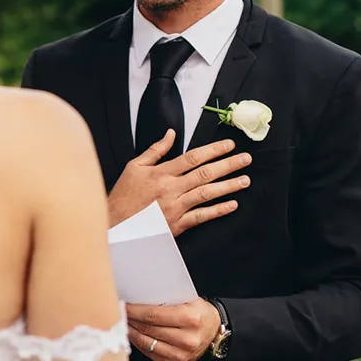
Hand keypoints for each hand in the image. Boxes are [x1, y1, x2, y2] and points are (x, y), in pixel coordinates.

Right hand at [107, 130, 252, 237]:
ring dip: (228, 186)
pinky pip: (201, 216)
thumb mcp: (134, 167)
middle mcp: (171, 188)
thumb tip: (170, 134)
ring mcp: (175, 207)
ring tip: (244, 180)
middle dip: (228, 165)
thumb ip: (155, 150)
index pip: (193, 157)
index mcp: (161, 173)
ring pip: (206, 193)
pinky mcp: (176, 224)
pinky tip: (231, 205)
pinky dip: (217, 211)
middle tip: (245, 159)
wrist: (114, 225)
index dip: (213, 150)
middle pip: (205, 173)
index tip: (229, 145)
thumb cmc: (123, 197)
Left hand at [126, 299, 222, 360]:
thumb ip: (166, 300)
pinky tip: (133, 334)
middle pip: (147, 328)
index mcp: (190, 319)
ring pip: (145, 342)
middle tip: (119, 311)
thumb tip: (138, 297)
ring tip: (123, 322)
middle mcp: (186, 339)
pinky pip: (149, 353)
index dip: (133, 310)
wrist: (213, 331)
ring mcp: (180, 354)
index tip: (122, 305)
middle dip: (130, 319)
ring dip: (131, 331)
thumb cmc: (199, 313)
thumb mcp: (187, 300)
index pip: (152, 315)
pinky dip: (138, 342)